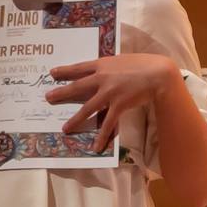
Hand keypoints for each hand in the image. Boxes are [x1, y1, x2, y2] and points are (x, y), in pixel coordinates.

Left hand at [48, 53, 176, 149]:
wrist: (158, 73)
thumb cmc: (145, 64)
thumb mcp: (124, 60)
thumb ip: (113, 67)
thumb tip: (108, 70)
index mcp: (102, 64)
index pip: (79, 68)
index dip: (65, 71)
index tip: (53, 73)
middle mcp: (101, 78)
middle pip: (77, 87)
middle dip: (61, 94)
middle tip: (48, 98)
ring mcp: (109, 92)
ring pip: (87, 108)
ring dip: (76, 120)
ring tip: (66, 128)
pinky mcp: (119, 105)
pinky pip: (108, 123)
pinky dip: (102, 136)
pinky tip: (95, 146)